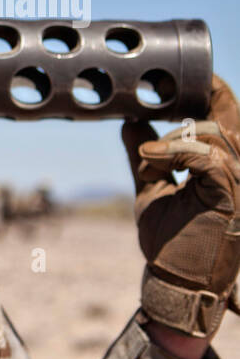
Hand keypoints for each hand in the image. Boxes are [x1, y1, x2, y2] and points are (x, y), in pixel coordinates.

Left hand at [122, 75, 239, 350]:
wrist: (173, 281)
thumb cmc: (170, 240)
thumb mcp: (152, 188)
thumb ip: (146, 156)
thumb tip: (130, 122)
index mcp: (223, 164)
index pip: (227, 116)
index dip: (212, 91)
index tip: (179, 77)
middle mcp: (238, 170)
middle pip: (227, 118)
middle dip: (191, 107)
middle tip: (158, 102)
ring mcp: (238, 184)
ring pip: (216, 136)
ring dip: (173, 139)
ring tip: (145, 158)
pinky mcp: (229, 199)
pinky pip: (211, 161)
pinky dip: (177, 153)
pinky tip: (148, 160)